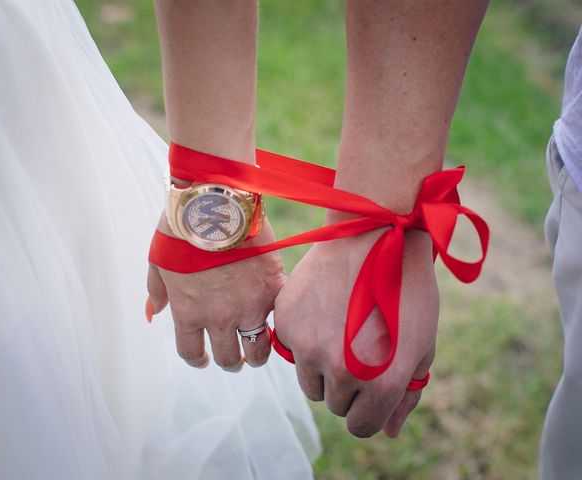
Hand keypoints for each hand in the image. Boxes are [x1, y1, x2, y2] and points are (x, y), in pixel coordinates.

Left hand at [147, 213, 285, 370]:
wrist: (216, 201)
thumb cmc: (182, 226)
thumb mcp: (158, 259)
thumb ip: (157, 290)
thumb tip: (154, 312)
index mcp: (188, 312)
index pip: (192, 352)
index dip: (198, 359)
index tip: (204, 359)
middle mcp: (219, 317)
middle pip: (228, 357)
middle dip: (231, 361)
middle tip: (235, 358)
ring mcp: (250, 305)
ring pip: (258, 348)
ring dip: (256, 352)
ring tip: (257, 348)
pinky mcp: (273, 287)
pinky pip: (279, 317)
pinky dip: (277, 320)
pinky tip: (274, 318)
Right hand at [274, 227, 437, 437]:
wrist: (375, 234)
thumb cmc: (407, 290)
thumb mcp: (421, 345)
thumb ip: (406, 395)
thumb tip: (390, 431)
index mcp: (381, 383)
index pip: (362, 426)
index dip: (368, 409)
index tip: (370, 388)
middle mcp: (342, 372)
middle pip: (335, 404)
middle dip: (348, 385)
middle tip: (358, 347)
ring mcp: (309, 347)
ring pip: (309, 381)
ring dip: (323, 366)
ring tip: (340, 328)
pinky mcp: (286, 323)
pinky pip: (291, 350)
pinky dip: (305, 338)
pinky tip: (324, 309)